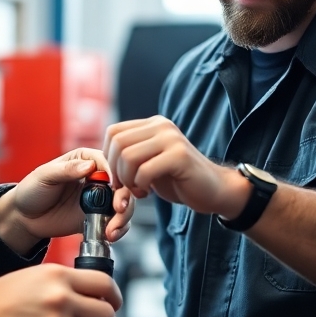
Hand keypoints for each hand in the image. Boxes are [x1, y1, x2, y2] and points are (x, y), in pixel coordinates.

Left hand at [0, 148, 134, 253]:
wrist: (25, 218)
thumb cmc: (32, 190)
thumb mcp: (45, 175)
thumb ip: (67, 169)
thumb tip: (89, 166)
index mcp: (84, 160)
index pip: (107, 161)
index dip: (114, 172)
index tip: (112, 184)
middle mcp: (96, 178)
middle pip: (122, 183)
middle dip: (124, 197)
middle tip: (119, 209)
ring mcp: (99, 199)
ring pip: (123, 204)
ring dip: (124, 216)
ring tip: (113, 228)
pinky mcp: (99, 217)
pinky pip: (116, 221)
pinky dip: (119, 228)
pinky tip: (111, 234)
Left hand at [103, 116, 248, 218]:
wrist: (214, 191)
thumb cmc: (179, 180)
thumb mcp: (150, 162)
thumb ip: (130, 156)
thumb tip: (101, 162)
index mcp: (153, 124)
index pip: (114, 131)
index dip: (108, 156)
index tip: (117, 176)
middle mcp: (162, 126)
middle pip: (118, 143)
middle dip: (116, 170)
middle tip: (125, 187)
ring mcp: (171, 139)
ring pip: (128, 156)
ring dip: (127, 180)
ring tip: (138, 190)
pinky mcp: (179, 156)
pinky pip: (144, 171)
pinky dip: (140, 186)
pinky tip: (148, 192)